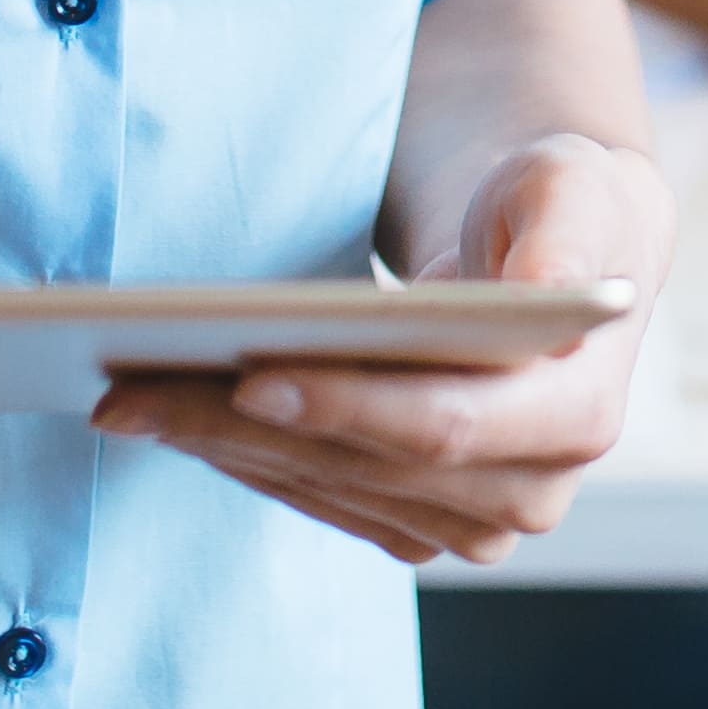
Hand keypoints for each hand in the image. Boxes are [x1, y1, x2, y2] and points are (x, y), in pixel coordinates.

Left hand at [91, 134, 669, 566]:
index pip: (444, 426)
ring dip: (221, 447)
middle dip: (242, 428)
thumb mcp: (572, 187)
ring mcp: (474, 521)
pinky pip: (314, 497)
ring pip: (324, 490)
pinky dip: (240, 456)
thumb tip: (547, 289)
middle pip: (362, 469)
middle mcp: (532, 490)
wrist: (553, 251)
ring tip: (128, 396)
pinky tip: (173, 414)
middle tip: (132, 389)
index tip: (251, 375)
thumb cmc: (558, 204)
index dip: (346, 407)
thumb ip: (564, 233)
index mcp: (579, 413)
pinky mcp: (418, 522)